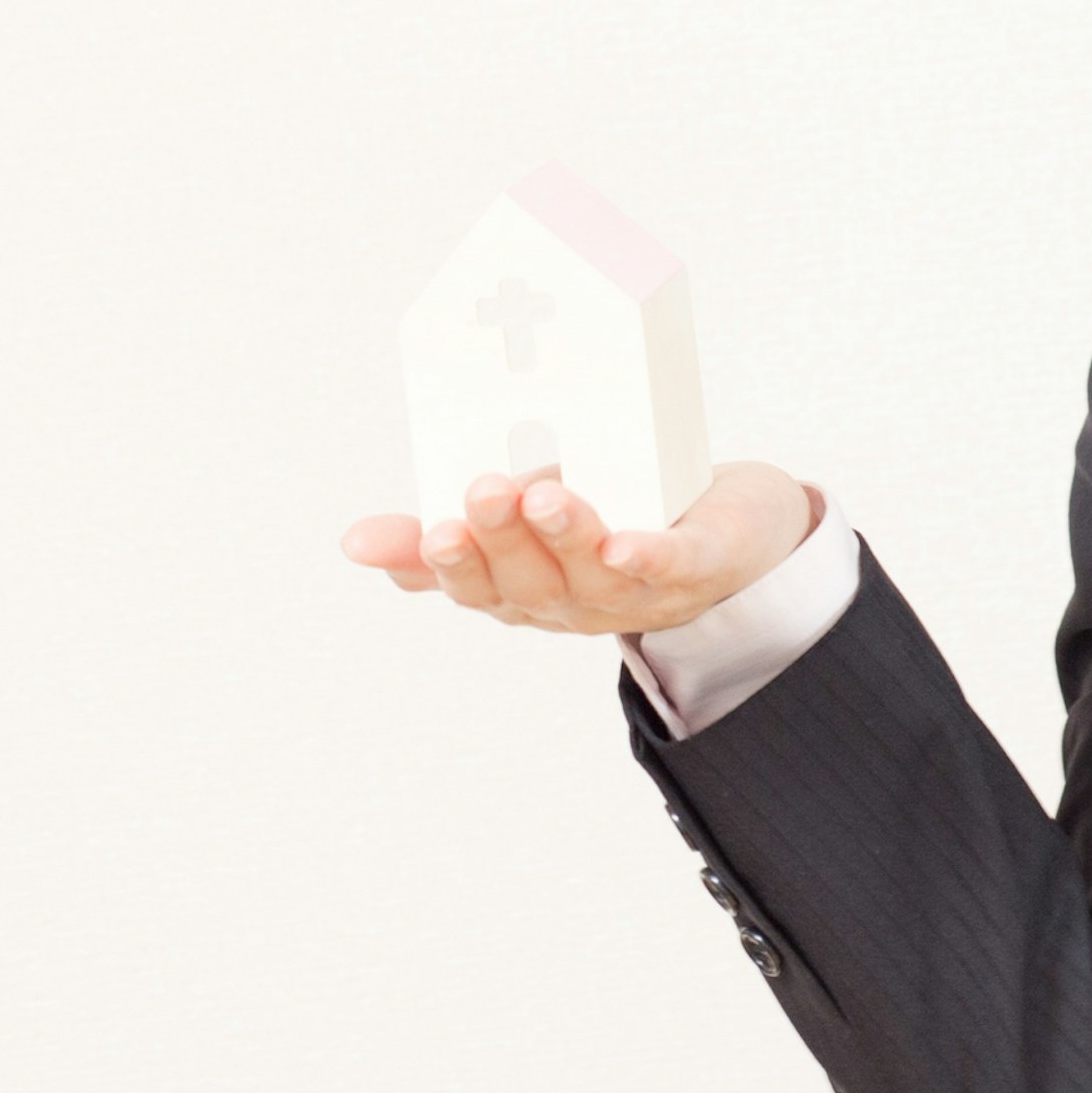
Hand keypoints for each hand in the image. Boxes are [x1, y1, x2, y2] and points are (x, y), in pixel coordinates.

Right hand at [338, 459, 819, 635]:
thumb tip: (355, 542)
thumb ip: (446, 537)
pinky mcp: (698, 567)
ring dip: (566, 536)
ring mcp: (637, 592)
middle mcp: (573, 602)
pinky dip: (646, 558)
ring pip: (593, 574)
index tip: (430, 532)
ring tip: (545, 495)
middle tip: (483, 490)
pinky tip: (623, 545)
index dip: (448, 566)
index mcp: (524, 590)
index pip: (475, 587)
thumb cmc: (616, 520)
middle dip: (502, 539)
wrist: (736, 535)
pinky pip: (669, 568)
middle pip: (528, 581)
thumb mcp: (522, 523)